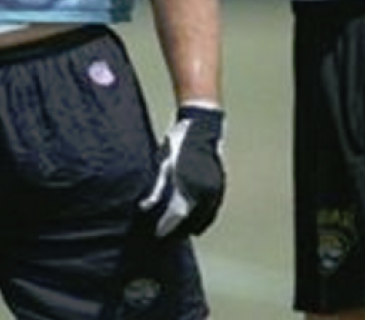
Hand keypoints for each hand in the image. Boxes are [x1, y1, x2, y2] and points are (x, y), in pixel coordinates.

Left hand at [139, 104, 224, 238]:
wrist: (202, 127)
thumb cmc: (178, 144)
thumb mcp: (163, 164)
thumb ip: (156, 188)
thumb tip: (144, 207)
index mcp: (191, 188)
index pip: (177, 219)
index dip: (166, 229)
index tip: (157, 236)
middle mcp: (206, 192)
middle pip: (192, 222)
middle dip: (179, 230)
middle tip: (167, 236)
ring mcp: (216, 189)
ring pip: (205, 218)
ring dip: (193, 225)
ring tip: (180, 231)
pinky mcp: (220, 186)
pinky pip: (213, 209)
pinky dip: (204, 217)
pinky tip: (195, 221)